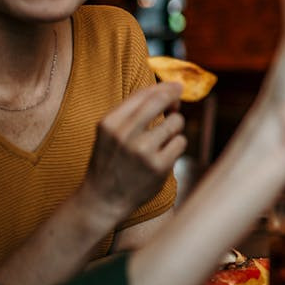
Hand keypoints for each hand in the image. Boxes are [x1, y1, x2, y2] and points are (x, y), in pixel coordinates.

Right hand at [83, 81, 185, 217]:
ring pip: (176, 122)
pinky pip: (180, 143)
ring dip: (174, 128)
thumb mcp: (110, 134)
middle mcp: (125, 134)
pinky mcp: (159, 166)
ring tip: (163, 139)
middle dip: (174, 96)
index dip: (163, 87)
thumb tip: (168, 94)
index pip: (143, 94)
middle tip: (180, 97)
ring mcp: (142, 151)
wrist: (103, 200)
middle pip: (160, 101)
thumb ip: (134, 114)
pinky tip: (164, 155)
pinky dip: (176, 146)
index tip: (175, 85)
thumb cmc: (110, 162)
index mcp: (110, 123)